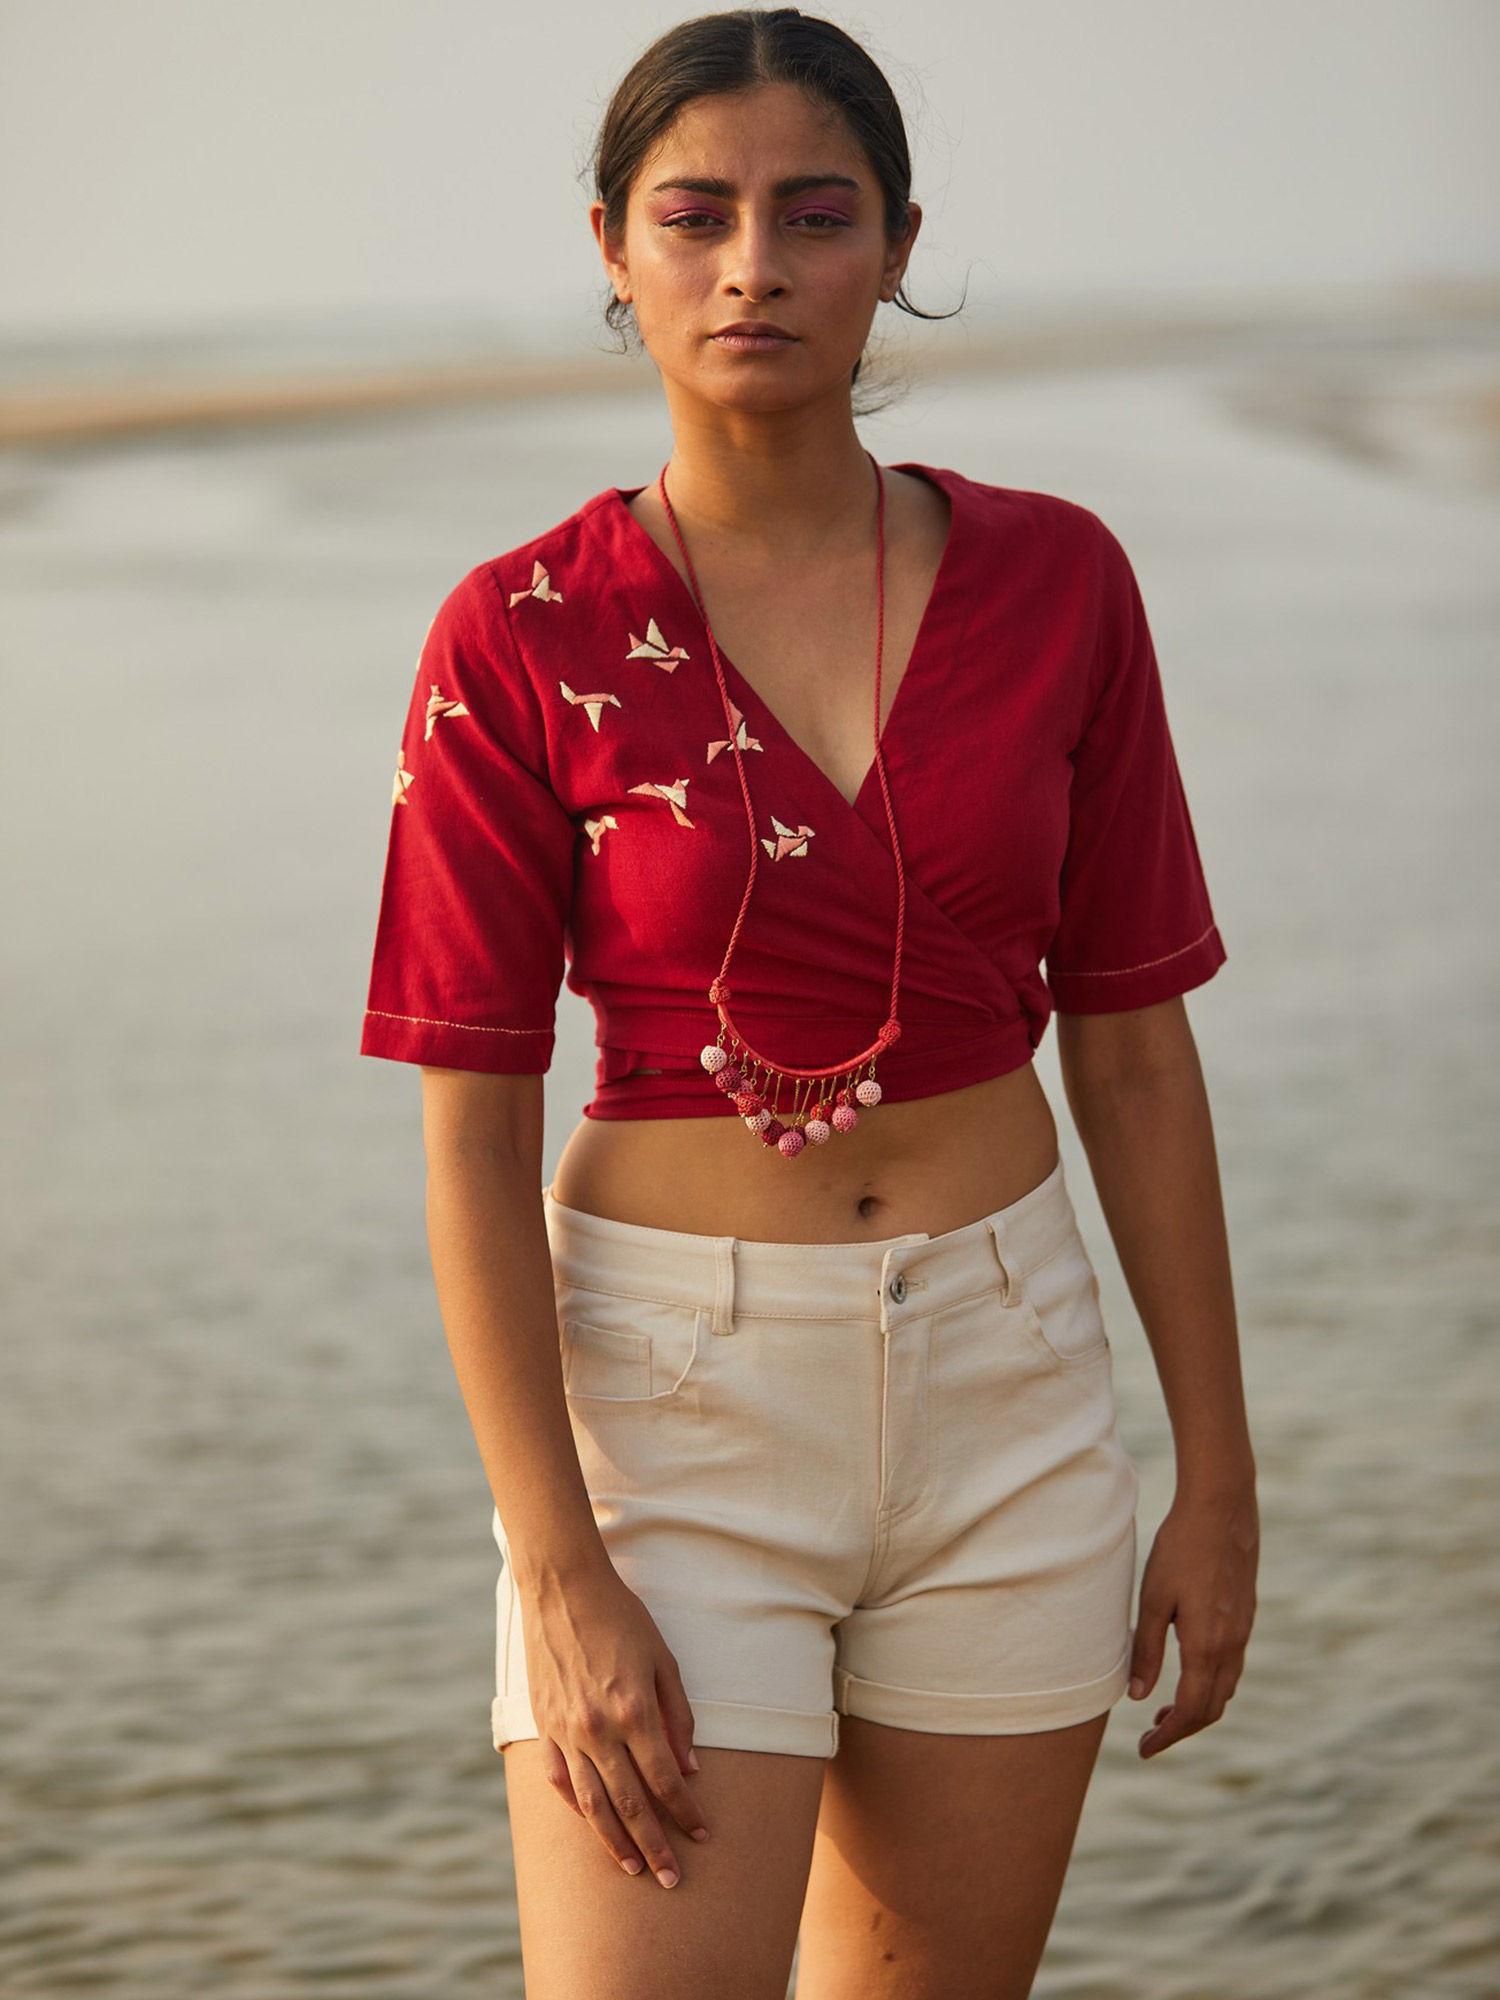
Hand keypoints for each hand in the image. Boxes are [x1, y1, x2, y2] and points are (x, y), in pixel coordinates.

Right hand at [518, 1563, 710, 1884]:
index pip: (665, 1780)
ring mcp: (567, 1731)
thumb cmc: (622, 1617)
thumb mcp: (664, 1658)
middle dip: (654, 1845)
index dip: (685, 1812)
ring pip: (592, 1803)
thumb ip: (678, 1714)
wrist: (564, 1588)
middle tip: (671, 1880)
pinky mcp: (545, 1726)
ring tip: (634, 1868)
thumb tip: (689, 1767)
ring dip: (614, 1841)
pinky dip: (577, 1807)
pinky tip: (592, 1825)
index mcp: (635, 1710)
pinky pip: (560, 1779)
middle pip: (630, 1803)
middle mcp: (599, 1729)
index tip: (701, 1836)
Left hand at [1128, 1480, 1257, 1757]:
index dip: (1169, 1736)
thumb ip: (1147, 1650)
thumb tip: (1139, 1698)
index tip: (1145, 1749)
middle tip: (1151, 1735)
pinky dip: (1211, 1684)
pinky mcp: (1245, 1616)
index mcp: (1207, 1646)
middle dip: (1183, 1728)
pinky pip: (1232, 1666)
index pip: (1192, 1711)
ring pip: (1225, 1688)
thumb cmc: (1180, 1549)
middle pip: (1213, 1708)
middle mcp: (1232, 1645)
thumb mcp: (1153, 1598)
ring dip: (1198, 1707)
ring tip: (1164, 1708)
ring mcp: (1243, 1631)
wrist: (1222, 1509)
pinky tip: (1188, 1671)